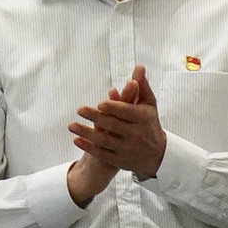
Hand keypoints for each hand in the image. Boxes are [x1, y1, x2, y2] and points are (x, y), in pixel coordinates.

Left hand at [69, 65, 168, 192]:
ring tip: (71, 125)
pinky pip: (102, 154)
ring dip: (87, 133)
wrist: (157, 155)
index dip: (114, 108)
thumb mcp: (149, 104)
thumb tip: (139, 66)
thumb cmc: (149, 123)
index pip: (126, 112)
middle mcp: (135, 135)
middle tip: (80, 109)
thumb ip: (142, 86)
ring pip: (104, 141)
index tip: (100, 103)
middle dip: (96, 118)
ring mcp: (127, 149)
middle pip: (113, 125)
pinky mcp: (119, 160)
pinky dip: (88, 147)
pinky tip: (76, 140)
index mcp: (143, 118)